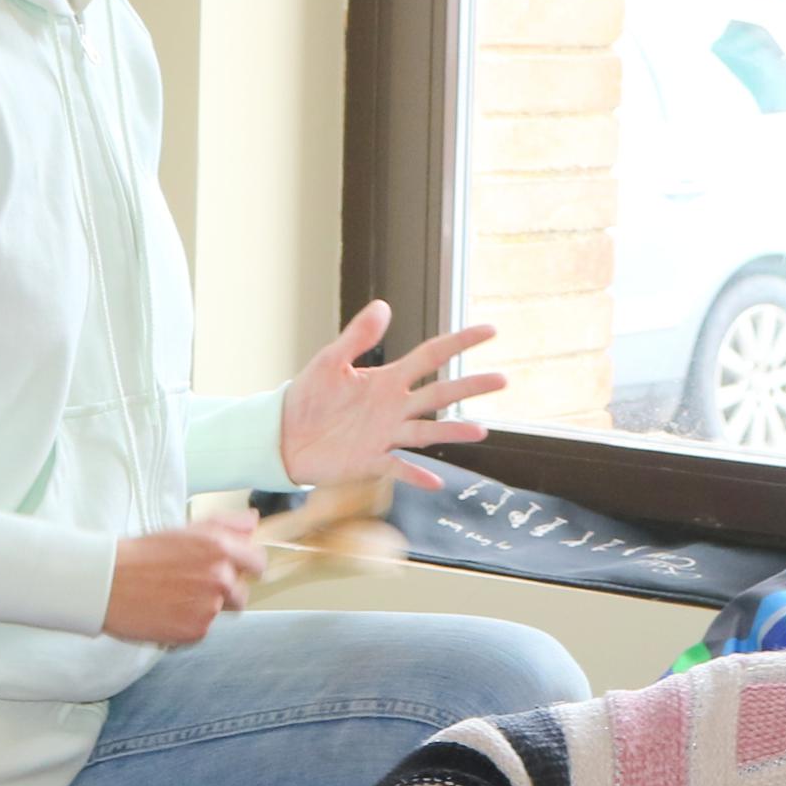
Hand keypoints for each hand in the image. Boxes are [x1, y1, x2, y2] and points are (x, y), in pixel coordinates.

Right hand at [102, 512, 264, 645]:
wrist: (108, 583)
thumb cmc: (143, 554)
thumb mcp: (185, 529)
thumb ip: (226, 524)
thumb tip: (252, 521)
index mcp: (220, 548)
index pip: (258, 562)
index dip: (246, 566)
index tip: (235, 569)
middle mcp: (220, 577)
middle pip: (242, 592)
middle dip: (224, 589)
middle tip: (192, 583)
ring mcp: (209, 606)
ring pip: (221, 611)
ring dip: (206, 606)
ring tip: (176, 596)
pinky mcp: (196, 630)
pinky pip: (203, 628)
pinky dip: (189, 623)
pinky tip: (167, 610)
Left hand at [277, 301, 501, 490]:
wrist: (282, 436)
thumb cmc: (307, 396)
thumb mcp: (330, 361)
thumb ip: (357, 336)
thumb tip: (384, 305)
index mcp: (387, 380)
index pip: (431, 356)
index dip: (460, 342)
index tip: (490, 330)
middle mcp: (394, 407)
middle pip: (440, 394)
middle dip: (470, 386)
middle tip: (503, 380)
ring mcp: (386, 435)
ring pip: (427, 431)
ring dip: (453, 431)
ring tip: (481, 430)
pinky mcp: (371, 461)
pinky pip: (398, 468)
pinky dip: (417, 475)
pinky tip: (436, 481)